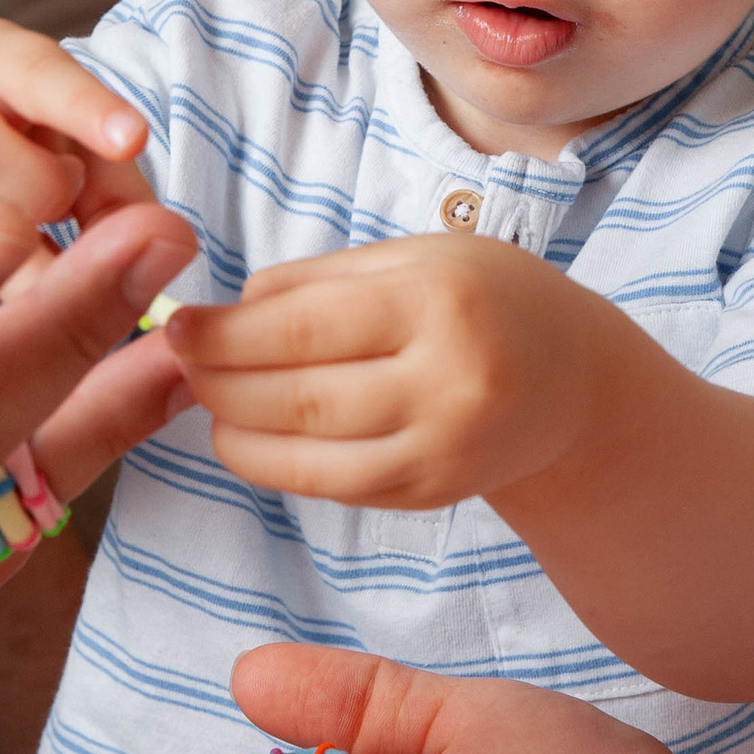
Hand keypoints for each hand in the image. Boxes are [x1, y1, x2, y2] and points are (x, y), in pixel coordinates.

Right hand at [0, 18, 156, 251]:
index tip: (133, 141)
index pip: (34, 73)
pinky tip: (23, 292)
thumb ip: (114, 180)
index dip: (83, 107)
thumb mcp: (66, 129)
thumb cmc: (20, 129)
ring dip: (16, 248)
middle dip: (37, 187)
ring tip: (41, 241)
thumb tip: (162, 249)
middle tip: (65, 201)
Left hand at [166, 234, 655, 510]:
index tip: (177, 324)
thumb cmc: (487, 300)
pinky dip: (279, 465)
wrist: (576, 384)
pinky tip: (248, 437)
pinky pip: (336, 486)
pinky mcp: (433, 495)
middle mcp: (447, 382)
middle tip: (177, 361)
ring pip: (310, 455)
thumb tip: (228, 310)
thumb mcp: (419, 258)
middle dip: (220, 382)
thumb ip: (325, 280)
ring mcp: (443, 450)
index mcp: (440, 302)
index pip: (304, 326)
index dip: (226, 333)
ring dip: (237, 431)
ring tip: (205, 399)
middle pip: (299, 395)